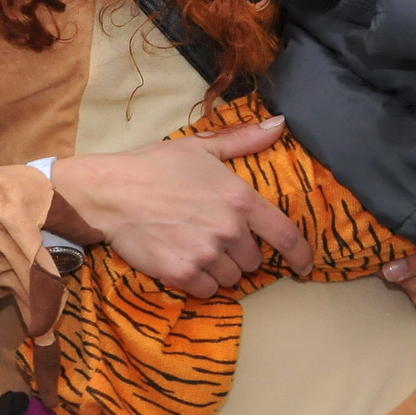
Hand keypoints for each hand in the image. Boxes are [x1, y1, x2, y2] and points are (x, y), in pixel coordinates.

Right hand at [50, 116, 312, 298]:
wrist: (110, 192)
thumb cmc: (154, 166)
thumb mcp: (201, 148)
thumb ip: (243, 141)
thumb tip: (280, 124)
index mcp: (238, 197)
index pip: (284, 234)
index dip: (300, 254)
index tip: (305, 266)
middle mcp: (228, 228)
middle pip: (253, 260)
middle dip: (240, 252)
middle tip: (214, 236)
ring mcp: (206, 253)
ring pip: (231, 278)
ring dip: (220, 269)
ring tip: (196, 247)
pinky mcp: (182, 273)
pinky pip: (207, 290)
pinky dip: (200, 281)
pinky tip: (184, 260)